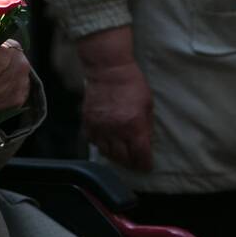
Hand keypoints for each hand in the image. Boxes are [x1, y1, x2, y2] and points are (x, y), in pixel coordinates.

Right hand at [78, 26, 153, 170]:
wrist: (109, 70)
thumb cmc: (132, 84)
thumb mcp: (148, 105)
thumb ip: (147, 127)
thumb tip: (145, 143)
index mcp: (134, 126)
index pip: (140, 155)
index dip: (144, 164)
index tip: (146, 166)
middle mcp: (116, 130)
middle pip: (122, 158)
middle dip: (130, 162)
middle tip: (134, 162)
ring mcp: (100, 126)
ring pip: (106, 152)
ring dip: (115, 155)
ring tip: (120, 154)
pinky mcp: (88, 121)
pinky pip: (93, 141)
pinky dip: (100, 144)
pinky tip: (106, 142)